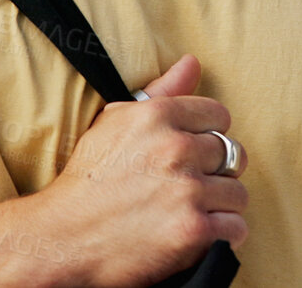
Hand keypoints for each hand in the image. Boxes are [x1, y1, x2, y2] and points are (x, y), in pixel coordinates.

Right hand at [27, 54, 249, 286]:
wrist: (63, 239)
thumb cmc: (88, 180)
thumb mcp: (114, 123)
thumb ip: (159, 92)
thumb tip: (192, 62)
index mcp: (157, 116)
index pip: (219, 115)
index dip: (208, 136)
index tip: (193, 155)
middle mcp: (176, 148)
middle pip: (231, 153)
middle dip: (214, 172)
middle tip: (188, 187)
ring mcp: (186, 190)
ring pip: (237, 192)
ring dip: (220, 205)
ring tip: (193, 212)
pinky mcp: (193, 230)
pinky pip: (236, 227)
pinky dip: (223, 234)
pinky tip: (200, 234)